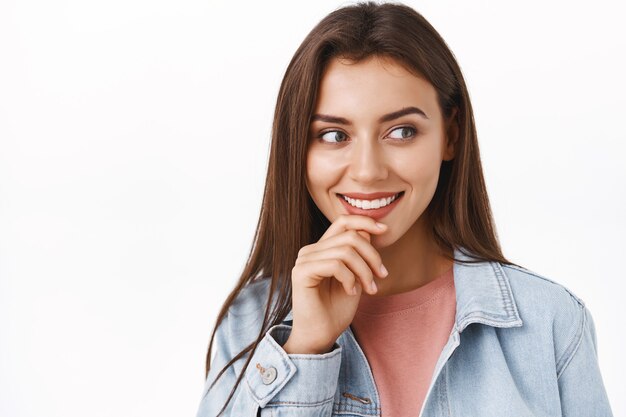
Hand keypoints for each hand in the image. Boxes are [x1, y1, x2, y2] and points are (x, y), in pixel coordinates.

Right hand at [283, 215, 388, 353]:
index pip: (343, 222)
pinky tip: (351, 292)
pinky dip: (350, 279)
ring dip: (364, 271)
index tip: (385, 230)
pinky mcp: (301, 272)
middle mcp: (310, 250)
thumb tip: (367, 231)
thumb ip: (358, 254)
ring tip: (370, 289)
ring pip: (346, 251)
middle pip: (350, 236)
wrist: (321, 336)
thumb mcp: (355, 277)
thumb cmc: (336, 309)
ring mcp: (304, 260)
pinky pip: (335, 265)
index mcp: (322, 248)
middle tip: (381, 276)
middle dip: (372, 256)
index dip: (365, 221)